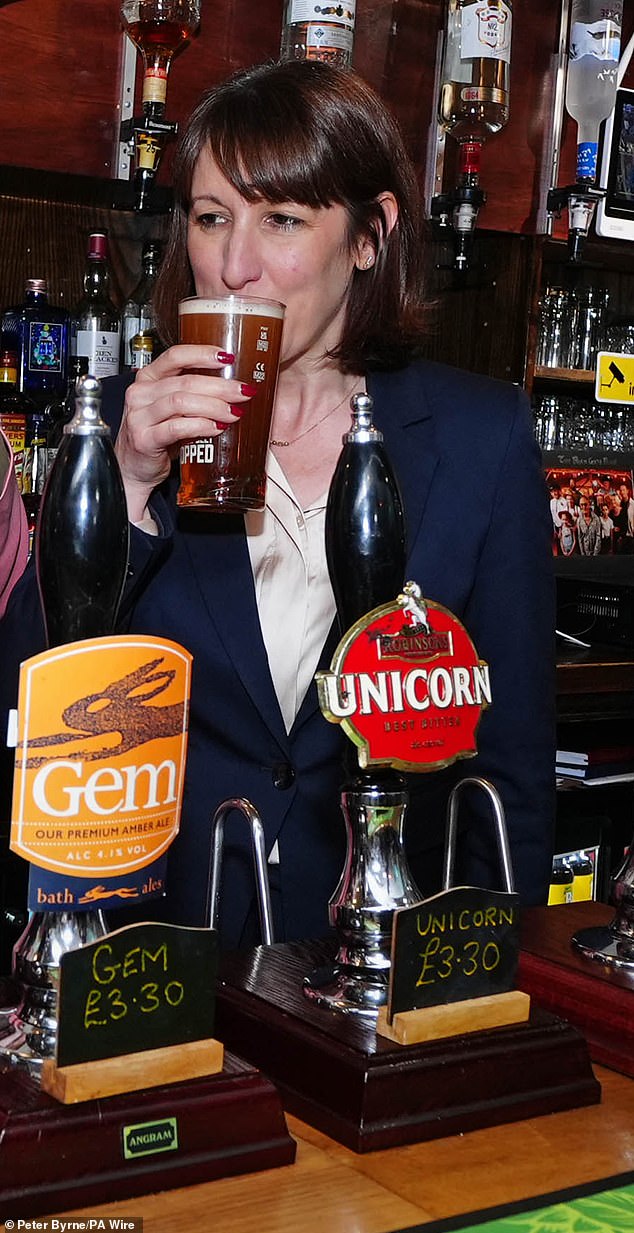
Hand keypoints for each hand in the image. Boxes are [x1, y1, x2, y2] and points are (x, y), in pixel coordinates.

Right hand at [115, 345, 255, 521]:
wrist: (133, 468)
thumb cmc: (155, 436)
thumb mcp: (171, 409)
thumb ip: (193, 395)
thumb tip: (233, 389)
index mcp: (148, 379)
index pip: (175, 356)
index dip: (202, 354)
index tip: (227, 357)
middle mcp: (141, 394)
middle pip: (185, 381)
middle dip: (220, 386)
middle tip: (243, 392)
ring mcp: (139, 416)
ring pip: (182, 402)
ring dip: (214, 406)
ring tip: (234, 412)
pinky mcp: (144, 439)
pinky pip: (176, 428)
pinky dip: (200, 426)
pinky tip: (216, 428)